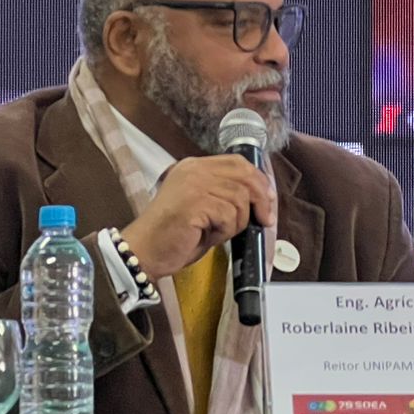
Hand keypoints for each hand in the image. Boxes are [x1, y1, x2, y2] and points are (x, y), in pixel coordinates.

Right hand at [121, 155, 275, 280]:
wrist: (145, 251)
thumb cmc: (176, 235)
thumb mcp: (205, 207)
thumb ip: (226, 195)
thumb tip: (261, 198)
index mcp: (195, 167)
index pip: (238, 162)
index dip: (259, 180)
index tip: (268, 200)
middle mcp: (195, 170)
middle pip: (245, 175)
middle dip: (261, 199)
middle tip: (265, 219)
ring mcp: (194, 184)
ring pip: (239, 198)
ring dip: (237, 222)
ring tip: (217, 232)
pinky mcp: (195, 202)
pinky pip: (229, 215)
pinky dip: (225, 231)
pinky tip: (208, 236)